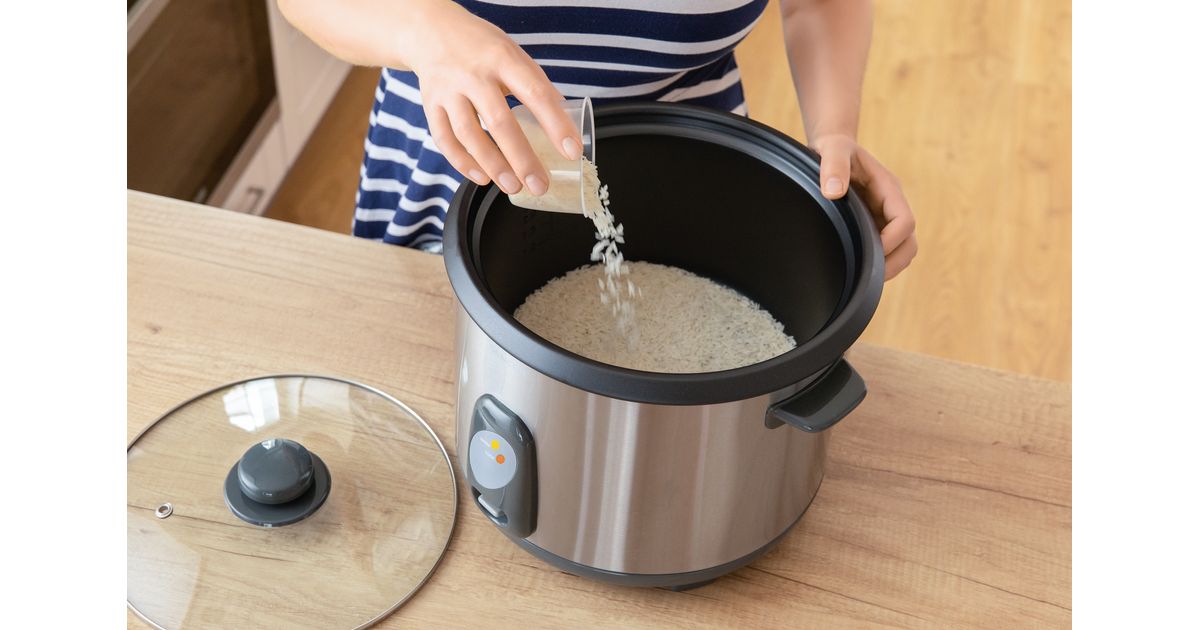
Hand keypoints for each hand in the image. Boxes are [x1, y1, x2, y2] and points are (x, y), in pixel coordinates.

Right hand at [404, 0, 580, 194]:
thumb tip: (563, 122)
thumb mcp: (514, 55)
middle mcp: (474, 74)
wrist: (432, 31)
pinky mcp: (431, 104)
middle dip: (522, 159)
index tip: (572, 151)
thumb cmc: (482, 48)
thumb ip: (536, 86)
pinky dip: (462, 163)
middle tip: (539, 185)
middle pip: (499, 122)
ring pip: (469, 135)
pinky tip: (482, 177)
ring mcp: (448, 90)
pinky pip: (444, 139)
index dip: (556, 125)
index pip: (535, 94)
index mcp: (503, 59)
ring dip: (493, 166)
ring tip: (513, 187)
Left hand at [811, 134, 916, 279]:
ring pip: (902, 250)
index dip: (892, 239)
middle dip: (894, 261)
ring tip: (864, 279)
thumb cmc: (835, 148)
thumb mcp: (832, 150)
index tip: (870, 250)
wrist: (834, 149)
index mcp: (888, 189)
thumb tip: (833, 192)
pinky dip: (879, 264)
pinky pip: (887, 250)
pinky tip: (858, 271)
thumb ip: (834, 166)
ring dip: (889, 266)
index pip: (905, 221)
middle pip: (909, 242)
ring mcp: (885, 217)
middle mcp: (891, 205)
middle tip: (868, 278)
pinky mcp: (875, 225)